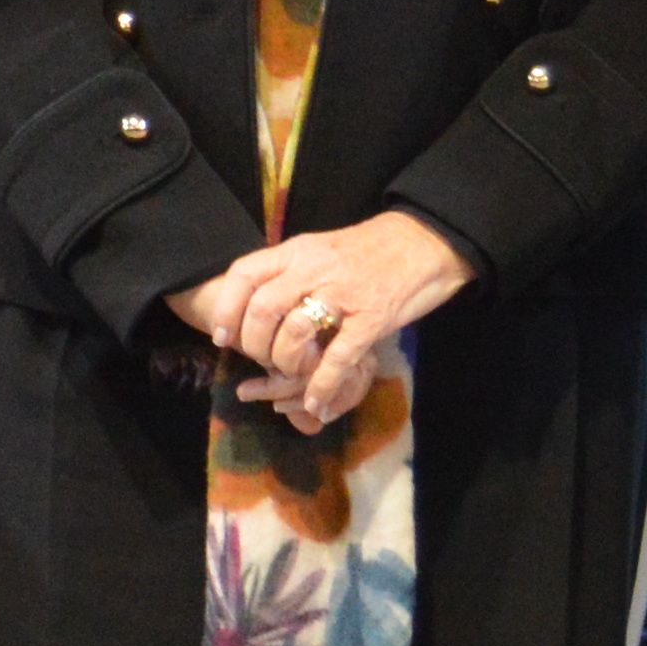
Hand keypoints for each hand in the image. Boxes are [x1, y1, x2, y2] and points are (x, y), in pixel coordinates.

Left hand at [215, 214, 479, 426]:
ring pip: (294, 334)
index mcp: (298, 251)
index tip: (221, 337)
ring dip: (285, 364)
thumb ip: (290, 272)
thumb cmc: (370, 250)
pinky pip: (337, 358)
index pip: (244, 274)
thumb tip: (252, 302)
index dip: (226, 309)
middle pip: (262, 309)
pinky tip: (315, 403)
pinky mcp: (372, 319)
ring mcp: (344, 294)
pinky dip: (320, 386)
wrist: (425, 242)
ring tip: (288, 376)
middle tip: (259, 361)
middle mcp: (315, 269)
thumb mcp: (321, 249)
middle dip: (253, 344)